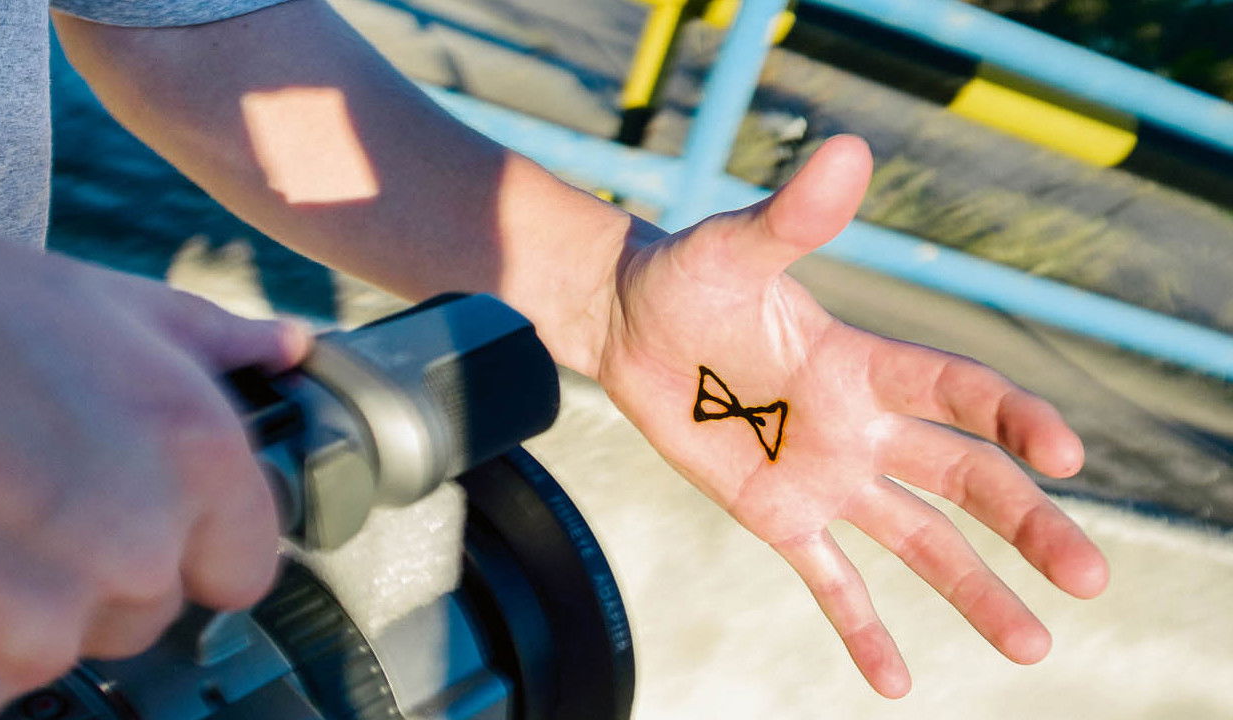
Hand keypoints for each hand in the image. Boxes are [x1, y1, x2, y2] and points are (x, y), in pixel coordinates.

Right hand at [0, 223, 310, 718]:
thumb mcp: (109, 302)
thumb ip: (216, 343)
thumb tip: (286, 348)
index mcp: (195, 457)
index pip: (244, 570)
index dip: (194, 549)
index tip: (144, 518)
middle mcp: (137, 545)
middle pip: (146, 612)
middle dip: (94, 572)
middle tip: (25, 499)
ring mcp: (43, 620)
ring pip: (58, 650)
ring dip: (14, 611)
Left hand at [596, 136, 1108, 696]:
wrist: (628, 322)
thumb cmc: (686, 275)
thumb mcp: (735, 248)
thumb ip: (793, 218)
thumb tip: (850, 151)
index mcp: (863, 364)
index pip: (961, 394)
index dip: (1015, 420)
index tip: (1063, 455)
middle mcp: (860, 427)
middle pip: (964, 481)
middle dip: (1026, 526)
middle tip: (1087, 578)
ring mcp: (824, 477)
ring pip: (917, 543)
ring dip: (974, 592)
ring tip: (1032, 645)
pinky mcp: (778, 516)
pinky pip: (830, 580)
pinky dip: (863, 628)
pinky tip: (898, 682)